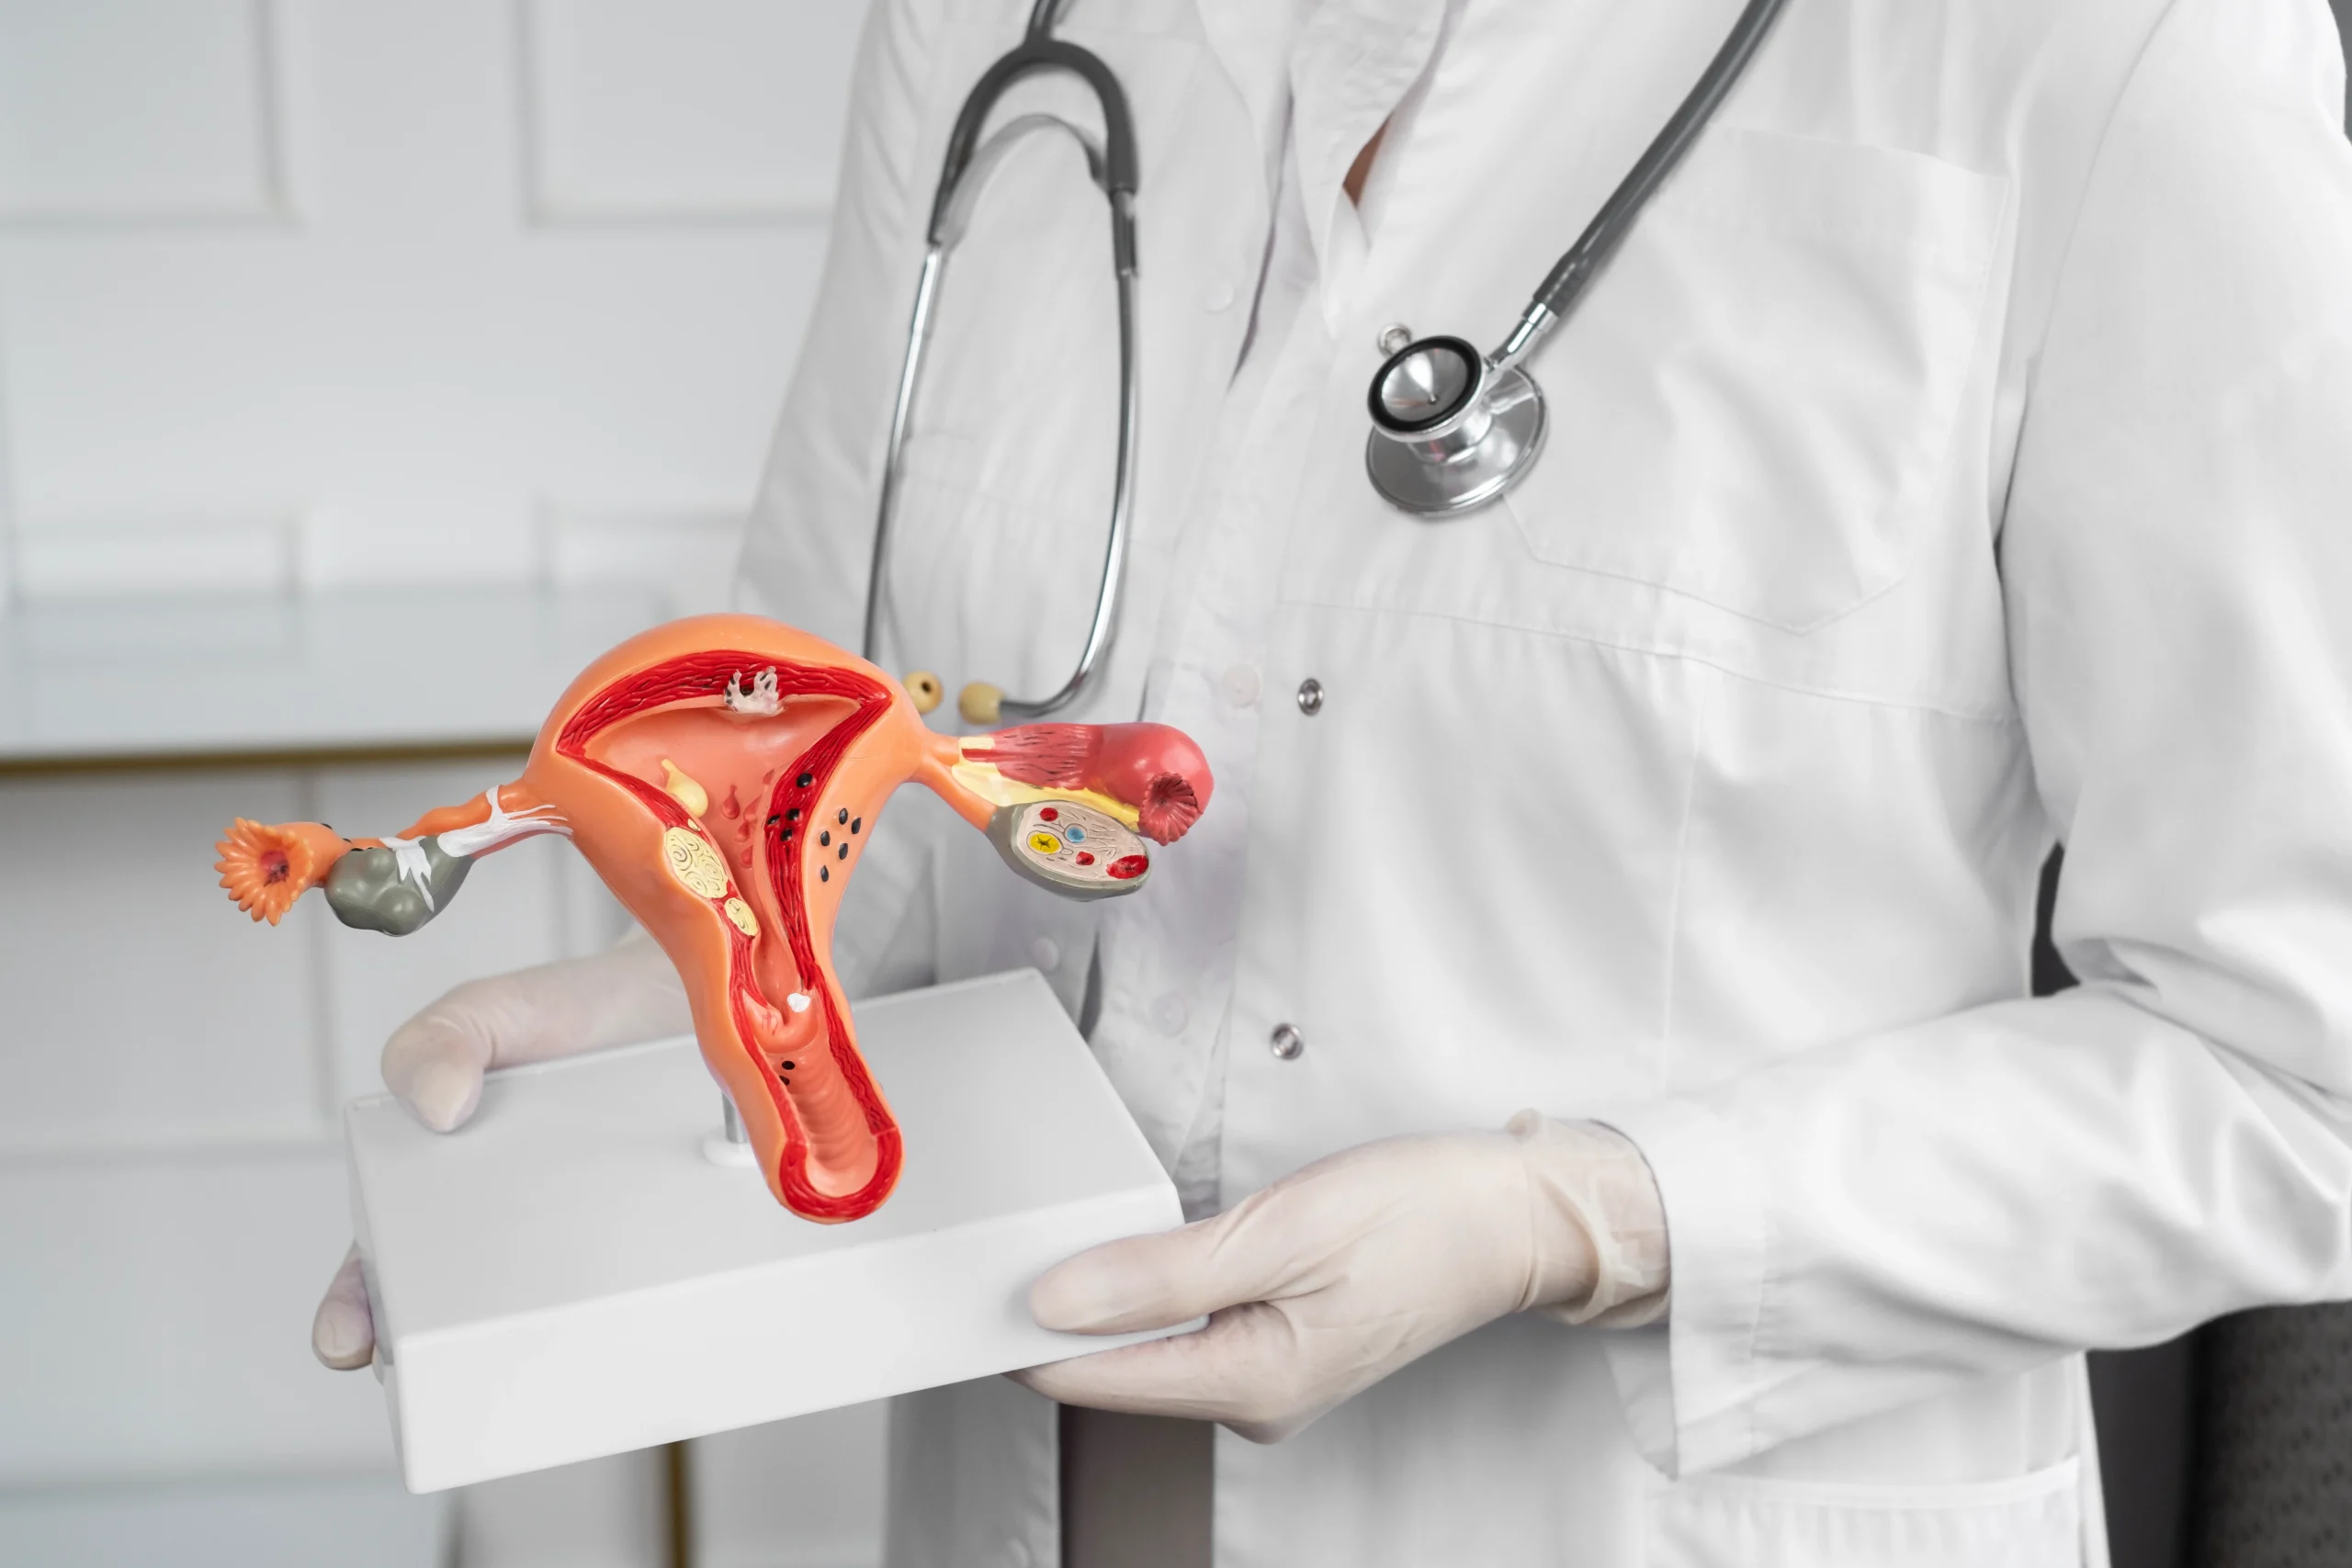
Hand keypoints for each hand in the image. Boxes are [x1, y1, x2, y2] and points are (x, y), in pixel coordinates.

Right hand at [310, 932, 687, 1369]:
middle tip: (437, 1373)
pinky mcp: (637, 1241)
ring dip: (535, 1354)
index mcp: (433, 1185)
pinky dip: (624, 1327)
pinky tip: (635, 1342)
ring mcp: (570, 1240)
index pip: (377, 1264)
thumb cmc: (566, 1017)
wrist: (672, 999)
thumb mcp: (489, 1014)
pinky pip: (626, 1299)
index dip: (354, 1310)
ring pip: (538, 1323)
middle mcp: (496, 1227)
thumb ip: (444, 1037)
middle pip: (451, 1315)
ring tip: (541, 1377)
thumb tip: (434, 1102)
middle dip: (436, 1358)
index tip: (349, 1340)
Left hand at [1011, 1116, 1667, 1441]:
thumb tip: (1055, 1302)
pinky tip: (1138, 1251)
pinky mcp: (1280, 1346)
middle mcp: (1251, 1400)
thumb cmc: (1424, 1215)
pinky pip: (1186, 1329)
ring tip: (1068, 1233)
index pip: (1087, 1377)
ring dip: (1103, 1298)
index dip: (1015, 1329)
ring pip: (1147, 1346)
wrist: (1521, 1215)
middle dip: (1055, 1311)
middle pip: (1111, 1368)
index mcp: (1249, 1383)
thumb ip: (1160, 1273)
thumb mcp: (1281, 1229)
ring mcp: (1266, 1378)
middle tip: (1007, 1237)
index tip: (966, 1281)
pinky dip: (1150, 1293)